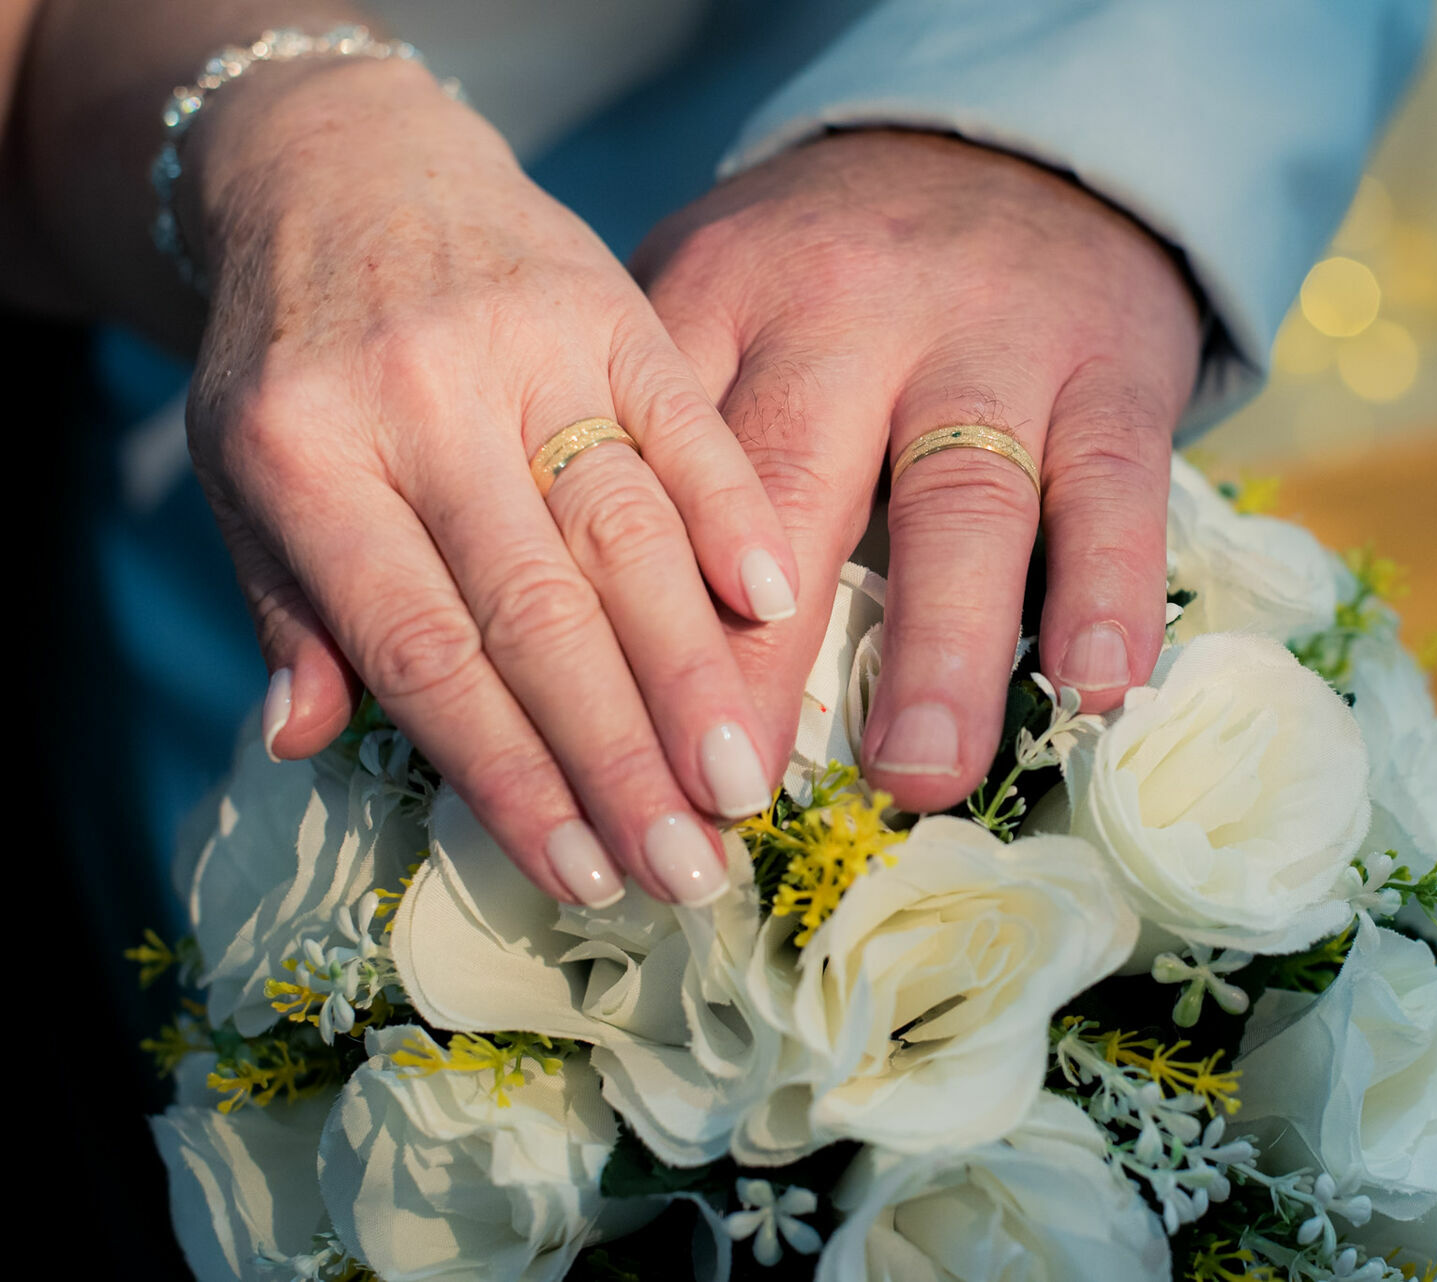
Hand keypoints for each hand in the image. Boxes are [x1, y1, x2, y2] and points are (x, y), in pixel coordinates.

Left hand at [184, 58, 798, 905]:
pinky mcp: (611, 303)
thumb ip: (288, 607)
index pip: (423, 648)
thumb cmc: (296, 355)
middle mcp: (417, 398)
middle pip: (538, 608)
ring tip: (740, 782)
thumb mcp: (245, 475)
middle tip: (685, 867)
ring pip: (624, 529)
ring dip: (690, 667)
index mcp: (303, 455)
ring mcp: (525, 345)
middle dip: (617, 753)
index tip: (579, 871)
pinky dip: (735, 514)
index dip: (508, 771)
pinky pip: (686, 420)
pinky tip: (779, 608)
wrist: (348, 165)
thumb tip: (302, 741)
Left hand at [634, 130, 1203, 811]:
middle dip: (759, 660)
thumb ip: (645, 425)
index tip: (609, 754)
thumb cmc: (837, 264)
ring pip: (958, 500)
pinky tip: (1094, 684)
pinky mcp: (1112, 373)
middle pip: (792, 491)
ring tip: (917, 773)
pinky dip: (1108, 588)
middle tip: (732, 797)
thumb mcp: (714, 291)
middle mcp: (851, 318)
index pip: (661, 473)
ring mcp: (992, 347)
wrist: (1021, 145)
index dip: (629, 622)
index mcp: (726, 301)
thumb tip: (576, 613)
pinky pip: (1114, 487)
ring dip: (940, 645)